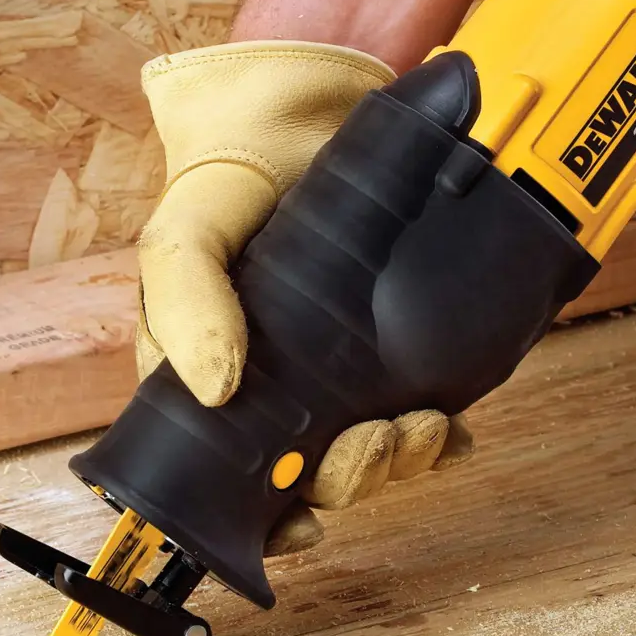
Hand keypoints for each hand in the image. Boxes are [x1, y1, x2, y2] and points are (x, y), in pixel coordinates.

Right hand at [136, 41, 474, 552]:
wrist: (309, 106)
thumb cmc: (229, 180)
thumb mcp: (183, 238)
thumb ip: (185, 306)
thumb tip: (214, 391)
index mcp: (216, 377)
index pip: (232, 475)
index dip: (265, 517)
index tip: (298, 529)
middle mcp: (284, 383)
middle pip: (314, 474)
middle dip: (348, 480)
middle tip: (371, 445)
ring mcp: (349, 364)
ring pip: (373, 449)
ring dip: (398, 460)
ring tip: (417, 428)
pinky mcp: (403, 340)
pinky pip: (425, 410)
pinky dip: (441, 434)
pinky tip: (451, 426)